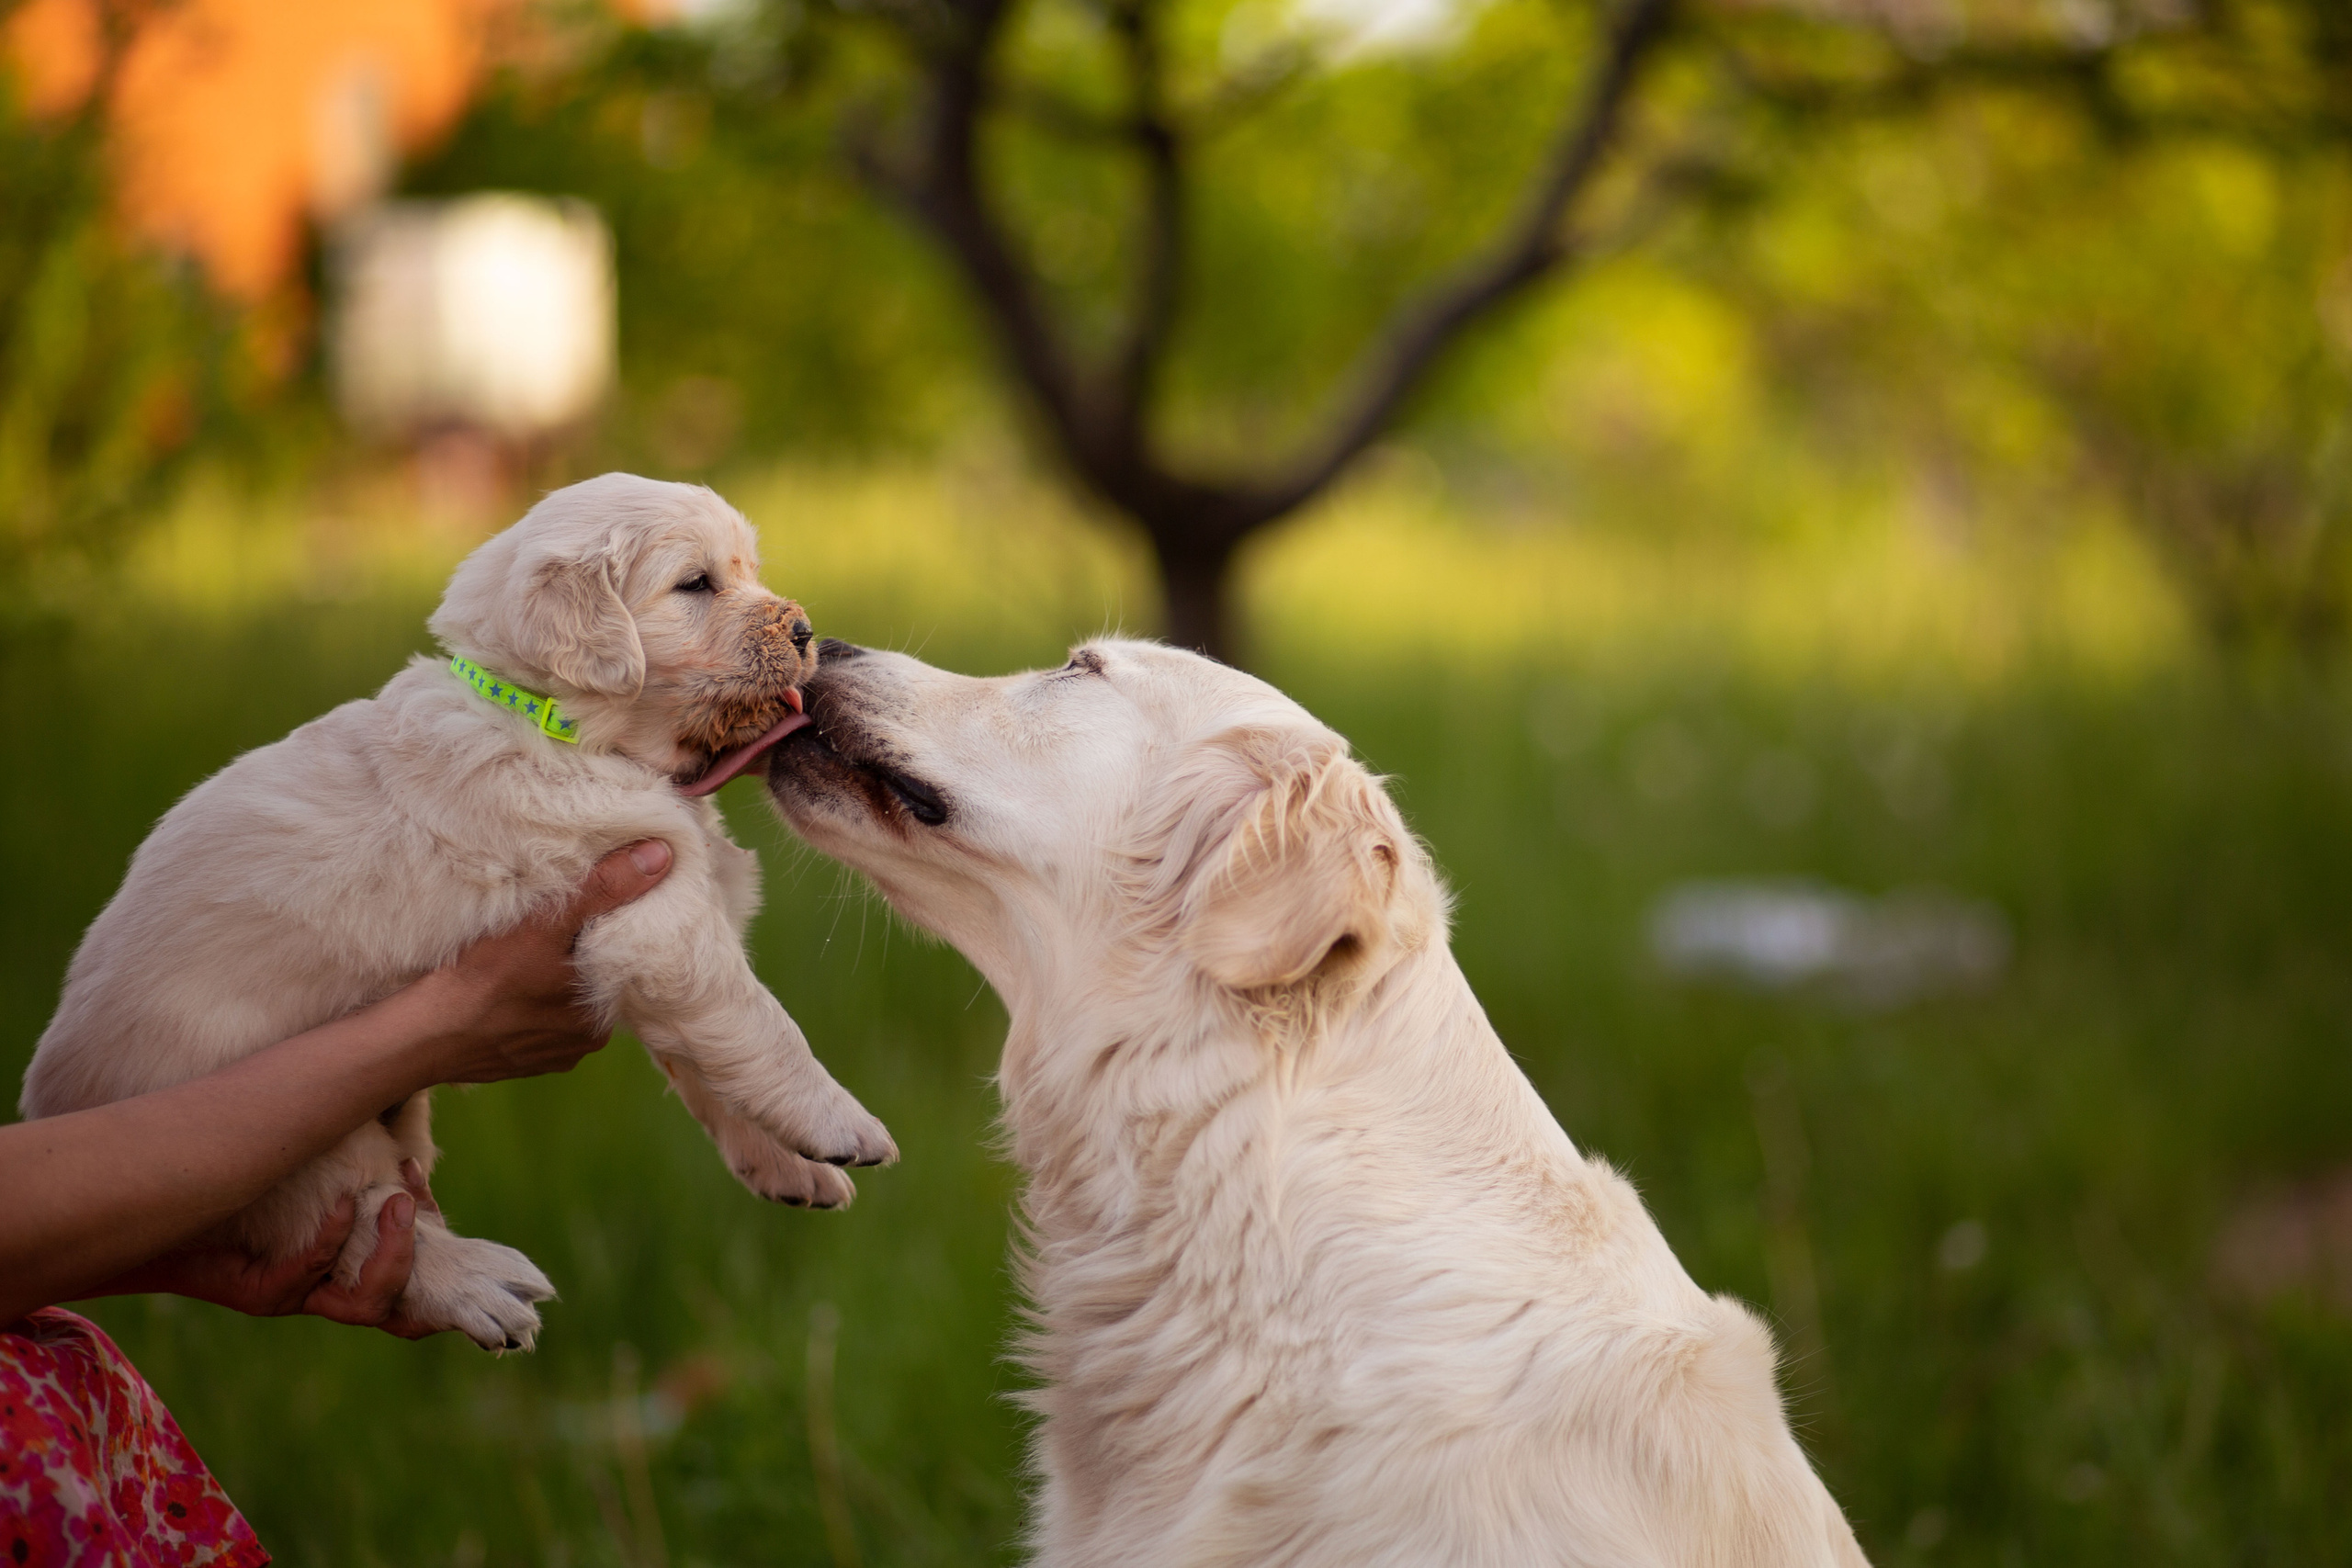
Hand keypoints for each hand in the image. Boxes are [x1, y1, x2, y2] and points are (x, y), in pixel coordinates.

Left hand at [96, 1162, 445, 1336]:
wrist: (161, 1204)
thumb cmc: (237, 1180)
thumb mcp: (307, 1164)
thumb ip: (350, 1150)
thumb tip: (392, 1100)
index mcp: (349, 1263)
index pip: (413, 1278)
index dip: (433, 1241)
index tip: (418, 1182)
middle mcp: (327, 1288)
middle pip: (401, 1312)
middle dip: (412, 1256)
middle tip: (407, 1203)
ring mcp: (295, 1296)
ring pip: (365, 1306)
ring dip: (389, 1256)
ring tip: (391, 1205)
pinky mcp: (259, 1296)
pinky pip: (307, 1277)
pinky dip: (329, 1239)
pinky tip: (339, 1203)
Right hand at [409, 839, 674, 1085]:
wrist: (422, 1036)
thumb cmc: (484, 979)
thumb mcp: (545, 925)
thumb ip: (603, 891)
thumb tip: (660, 857)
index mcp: (601, 1015)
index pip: (619, 966)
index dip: (608, 937)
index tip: (589, 914)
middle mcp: (583, 1042)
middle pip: (591, 986)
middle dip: (576, 959)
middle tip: (550, 931)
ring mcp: (548, 1056)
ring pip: (562, 1006)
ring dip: (549, 984)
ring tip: (523, 958)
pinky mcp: (517, 1062)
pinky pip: (534, 1025)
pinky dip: (524, 1006)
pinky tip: (506, 988)